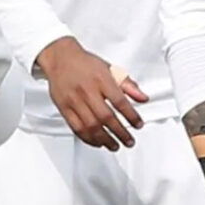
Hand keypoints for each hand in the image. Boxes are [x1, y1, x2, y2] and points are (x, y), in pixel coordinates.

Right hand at [36, 36, 147, 150]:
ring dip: (105, 139)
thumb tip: (144, 98)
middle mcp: (87, 91)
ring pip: (90, 125)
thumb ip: (128, 85)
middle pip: (105, 117)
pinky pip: (76, 127)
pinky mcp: (63, 108)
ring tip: (115, 146)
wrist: (60, 58)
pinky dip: (88, 138)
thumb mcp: (111, 69)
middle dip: (120, 132)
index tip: (139, 125)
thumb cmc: (86, 64)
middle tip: (129, 141)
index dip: (131, 116)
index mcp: (101, 80)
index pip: (119, 101)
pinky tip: (98, 143)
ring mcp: (74, 100)